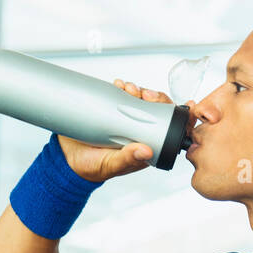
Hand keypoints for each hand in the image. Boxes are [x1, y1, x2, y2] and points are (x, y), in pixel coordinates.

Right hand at [57, 80, 198, 183]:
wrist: (67, 158)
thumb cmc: (92, 167)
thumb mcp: (111, 166)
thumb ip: (127, 160)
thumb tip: (146, 151)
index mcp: (146, 146)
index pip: (169, 131)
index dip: (180, 118)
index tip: (184, 106)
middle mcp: (138, 130)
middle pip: (157, 110)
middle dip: (156, 98)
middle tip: (145, 95)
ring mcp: (125, 118)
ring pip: (141, 99)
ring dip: (138, 90)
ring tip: (129, 88)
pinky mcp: (111, 108)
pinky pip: (122, 94)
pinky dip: (122, 87)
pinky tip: (119, 85)